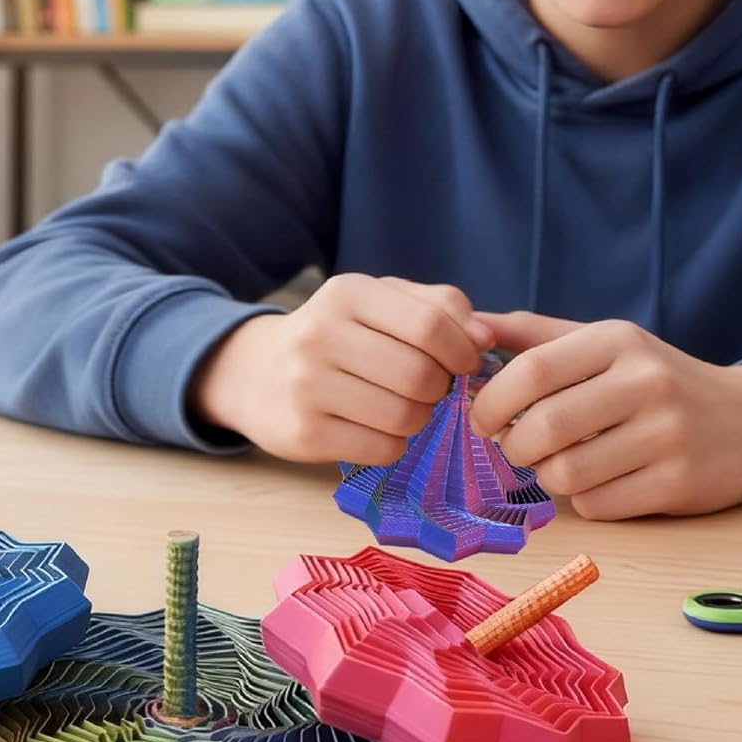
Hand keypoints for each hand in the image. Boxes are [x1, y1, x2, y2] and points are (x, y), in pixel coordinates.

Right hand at [189, 274, 492, 464]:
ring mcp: (307, 385)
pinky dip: (394, 444)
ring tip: (402, 407)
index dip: (462, 351)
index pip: (430, 325)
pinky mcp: (303, 432)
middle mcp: (320, 334)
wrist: (257, 373)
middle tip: (430, 389)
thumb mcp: (380, 301)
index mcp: (347, 293)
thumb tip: (485, 339)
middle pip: (420, 375)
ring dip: (419, 418)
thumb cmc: (337, 334)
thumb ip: (439, 307)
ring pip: (405, 416)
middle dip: (440, 389)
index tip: (465, 363)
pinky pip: (383, 448)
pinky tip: (376, 428)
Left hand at [469, 312, 741, 519]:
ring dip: (548, 476)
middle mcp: (646, 383)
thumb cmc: (655, 380)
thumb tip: (466, 326)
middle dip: (514, 446)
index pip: (532, 371)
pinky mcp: (678, 485)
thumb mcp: (603, 343)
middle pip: (543, 429)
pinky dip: (586, 499)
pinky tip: (602, 480)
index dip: (492, 400)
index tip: (480, 417)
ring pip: (565, 474)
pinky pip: (597, 505)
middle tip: (518, 447)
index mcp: (618, 341)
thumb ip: (533, 335)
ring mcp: (667, 436)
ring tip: (562, 462)